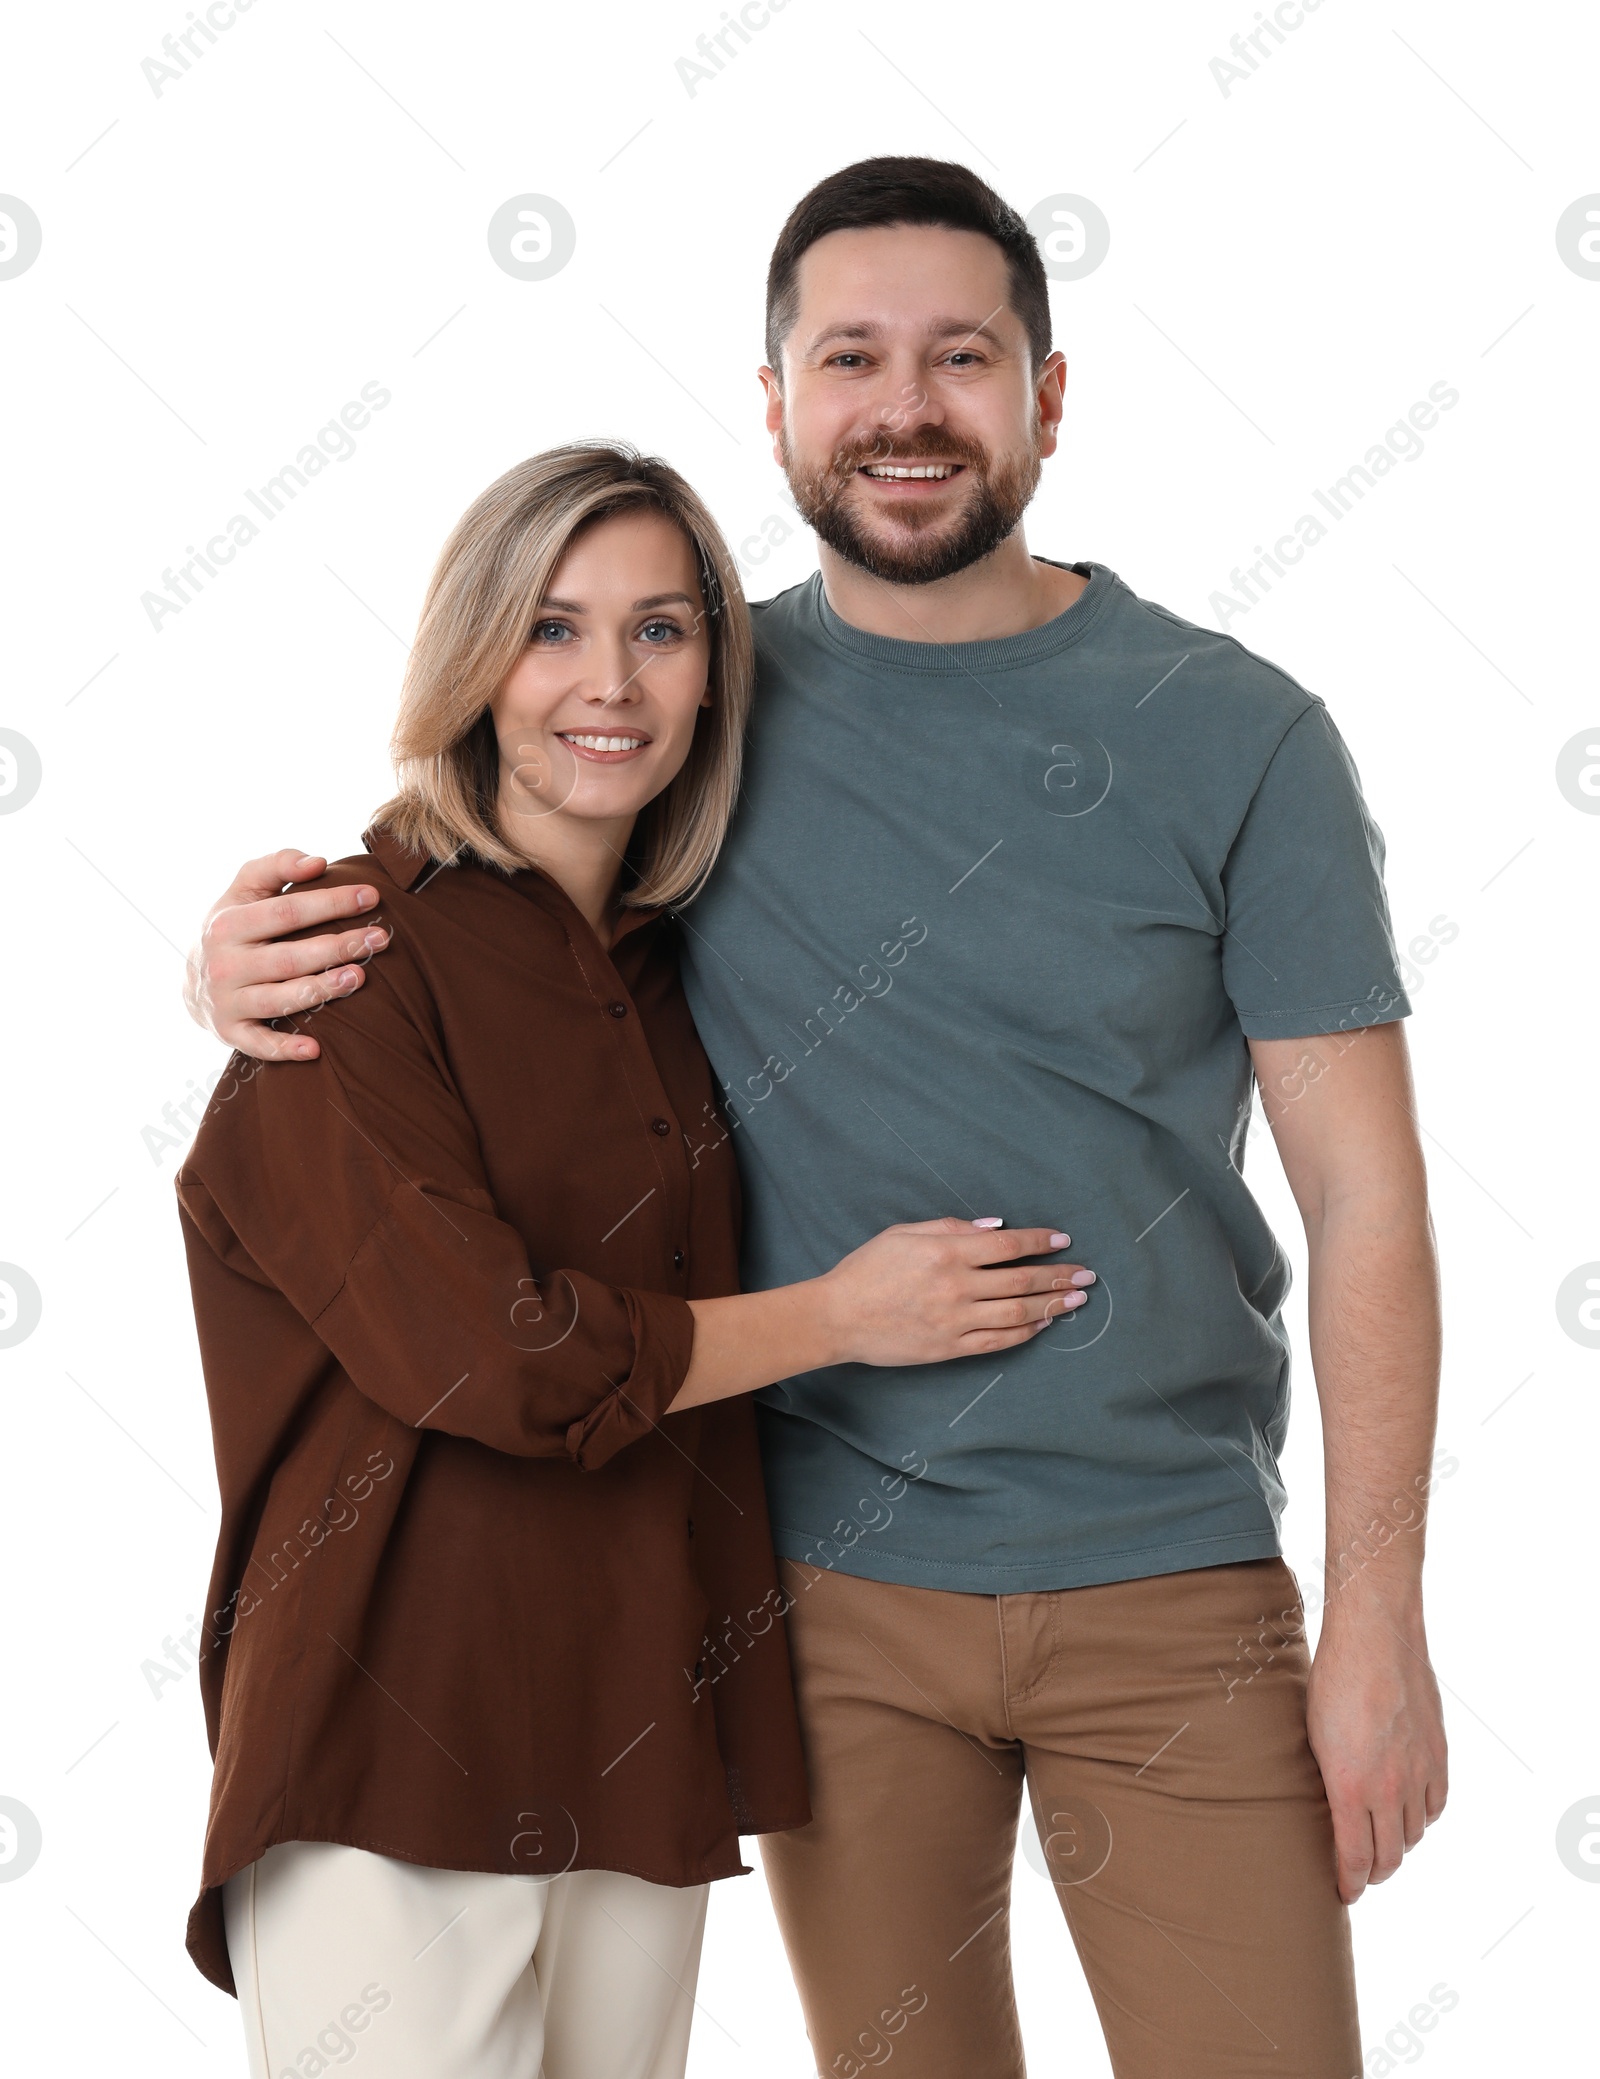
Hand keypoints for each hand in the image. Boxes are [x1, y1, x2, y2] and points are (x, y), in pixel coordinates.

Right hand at [184, 849, 389, 1060]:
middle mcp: (225, 964)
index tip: (371, 896)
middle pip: (289, 957)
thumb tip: (318, 862)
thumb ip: (277, 866)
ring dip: (320, 991)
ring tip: (359, 977)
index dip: (331, 903)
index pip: (287, 912)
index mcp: (228, 924)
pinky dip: (284, 1049)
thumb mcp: (244, 889)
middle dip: (338, 947)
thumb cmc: (235, 925)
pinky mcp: (231, 1033)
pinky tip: (316, 1049)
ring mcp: (227, 1001)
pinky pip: (259, 1045)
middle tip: (380, 938)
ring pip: (280, 999)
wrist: (194, 979)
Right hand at [816, 1217, 1094, 1365]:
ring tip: (1076, 1300)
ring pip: (1017, 1313)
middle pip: (1021, 1280)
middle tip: (1087, 1274)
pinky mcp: (950, 1347)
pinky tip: (1043, 1324)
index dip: (1040, 1242)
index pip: (1008, 1245)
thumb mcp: (904, 1233)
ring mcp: (955, 1320)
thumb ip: (951, 1227)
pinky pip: (998, 1341)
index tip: (1063, 1241)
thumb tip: (996, 1227)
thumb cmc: (866, 1270)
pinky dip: (1025, 1332)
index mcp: (946, 1252)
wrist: (837, 1317)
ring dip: (1051, 1305)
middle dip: (1059, 1276)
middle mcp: (957, 1286)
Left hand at [1305, 1604, 1447, 1903]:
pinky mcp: (1438, 1755)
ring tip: (1382, 1843)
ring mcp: (1418, 1772)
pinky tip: (1409, 1815)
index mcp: (1349, 1785)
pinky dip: (1422, 1818)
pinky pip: (1435, 1806)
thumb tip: (1328, 1807)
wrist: (1375, 1637)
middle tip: (1361, 1876)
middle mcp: (1389, 1788)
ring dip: (1398, 1846)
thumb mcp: (1311, 1733)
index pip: (1355, 1858)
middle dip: (1373, 1874)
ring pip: (1413, 1834)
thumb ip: (1326, 1776)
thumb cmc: (1330, 1678)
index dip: (1350, 1883)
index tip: (1344, 1893)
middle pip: (1388, 1856)